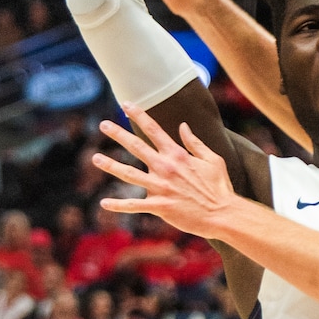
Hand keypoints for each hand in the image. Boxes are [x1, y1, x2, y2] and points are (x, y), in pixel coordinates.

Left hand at [92, 102, 236, 239]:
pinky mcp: (160, 206)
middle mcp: (166, 168)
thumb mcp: (213, 159)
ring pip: (129, 174)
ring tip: (95, 158)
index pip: (154, 130)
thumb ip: (195, 143)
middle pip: (136, 147)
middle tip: (103, 124)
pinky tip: (103, 203)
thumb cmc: (220, 187)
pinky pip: (134, 205)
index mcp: (178, 154)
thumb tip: (183, 126)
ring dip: (111, 166)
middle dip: (118, 134)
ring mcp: (161, 187)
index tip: (126, 104)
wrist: (223, 214)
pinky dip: (118, 205)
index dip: (139, 115)